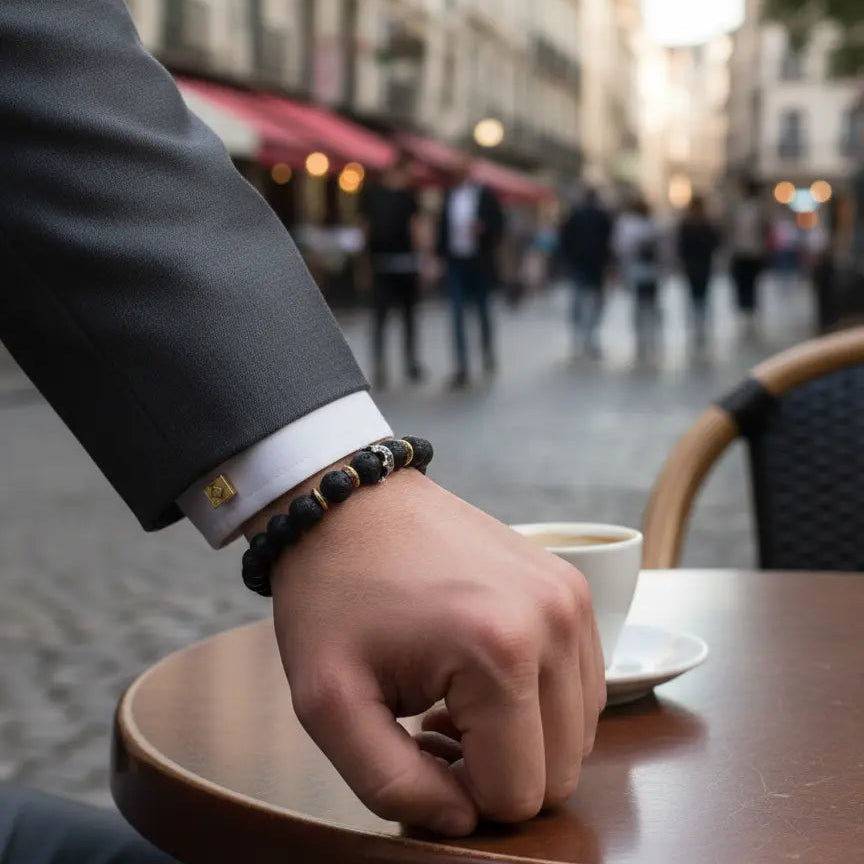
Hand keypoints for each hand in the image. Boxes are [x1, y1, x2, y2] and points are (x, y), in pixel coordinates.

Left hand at [246, 469, 604, 835]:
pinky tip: (483, 676)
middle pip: (560, 770)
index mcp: (501, 653)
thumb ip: (391, 785)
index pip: (517, 794)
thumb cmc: (333, 595)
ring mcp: (573, 598)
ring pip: (578, 732)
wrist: (353, 504)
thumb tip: (463, 822)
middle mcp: (555, 623)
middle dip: (495, 771)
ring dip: (521, 738)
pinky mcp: (573, 586)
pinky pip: (583, 683)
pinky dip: (541, 700)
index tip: (416, 747)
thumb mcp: (330, 703)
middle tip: (433, 731)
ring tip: (455, 703)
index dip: (461, 794)